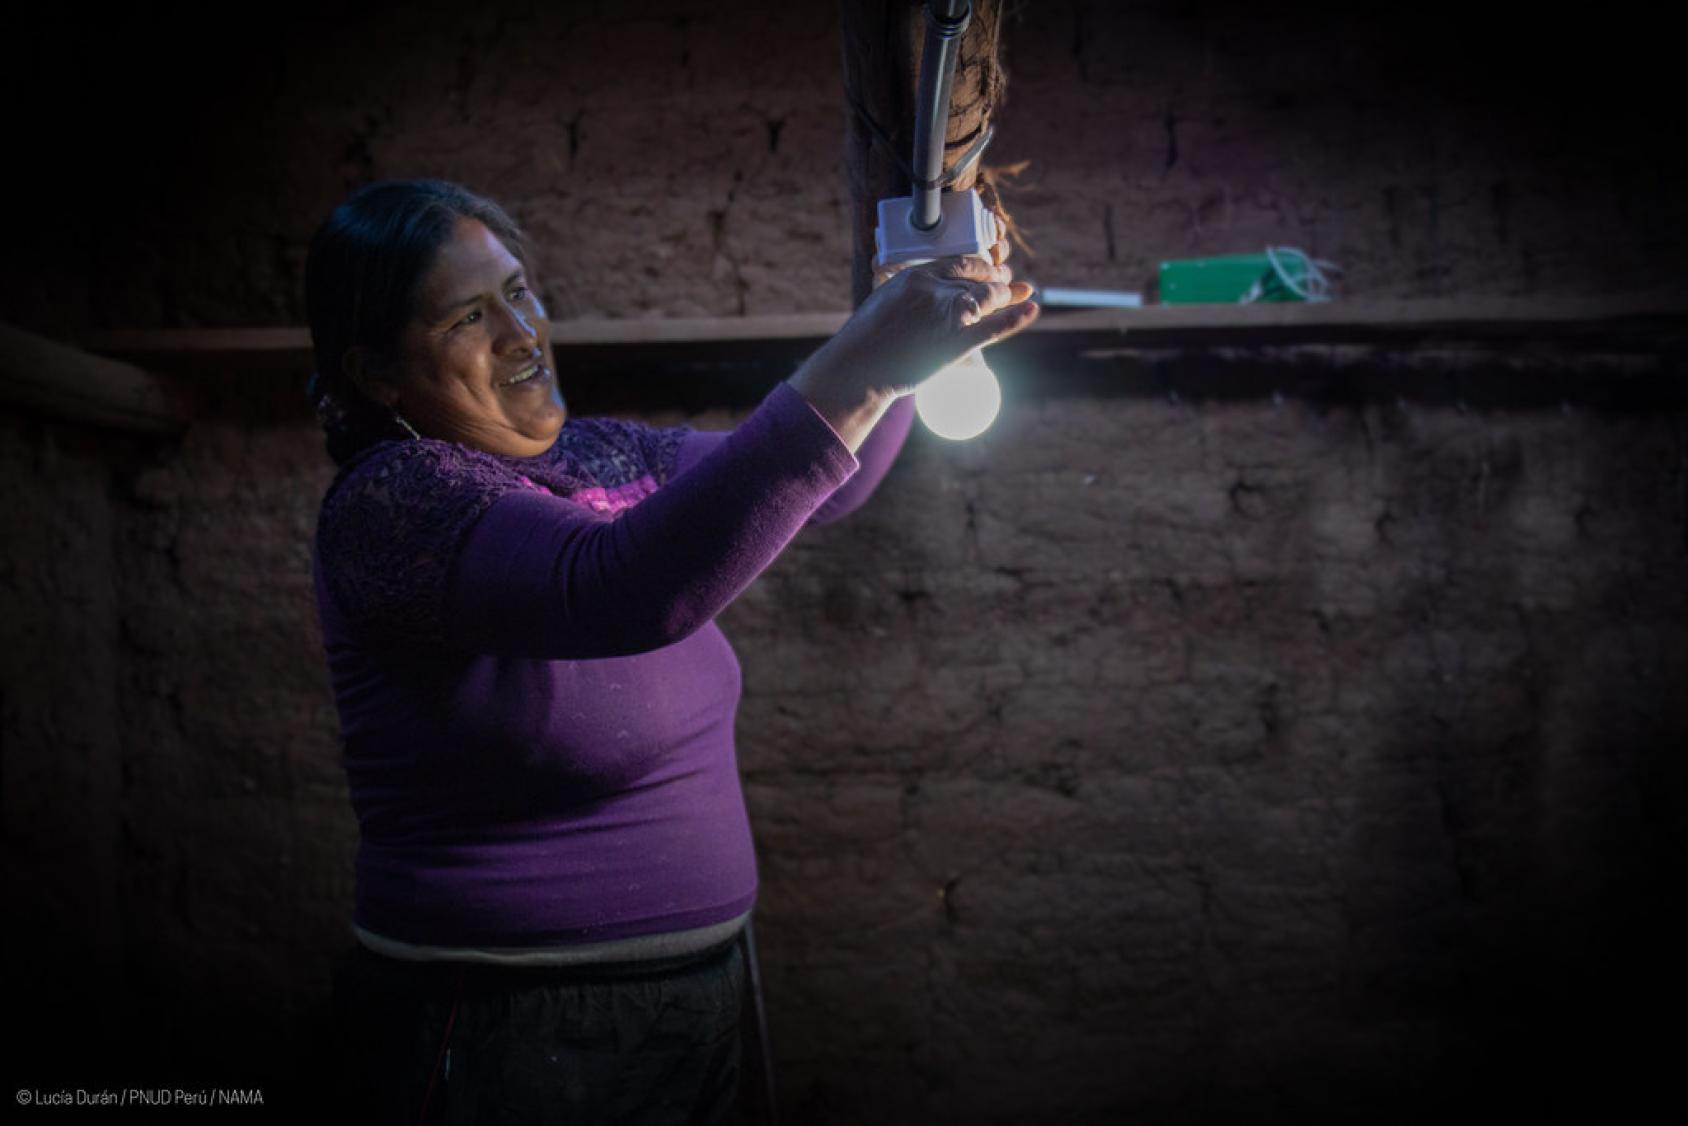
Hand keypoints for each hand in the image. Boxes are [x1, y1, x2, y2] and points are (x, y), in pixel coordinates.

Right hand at [789, 223, 1037, 447]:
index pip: (960, 262)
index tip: (990, 268)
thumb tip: (920, 294)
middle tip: (1009, 281)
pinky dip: (1017, 317)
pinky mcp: (958, 341)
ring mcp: (949, 314)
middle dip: (998, 278)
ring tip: (1020, 294)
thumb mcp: (885, 300)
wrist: (859, 368)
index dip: (980, 265)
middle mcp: (936, 289)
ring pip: (990, 296)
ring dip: (1007, 294)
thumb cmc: (866, 341)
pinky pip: (995, 325)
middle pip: (978, 277)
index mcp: (917, 275)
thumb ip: (908, 292)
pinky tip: (1032, 308)